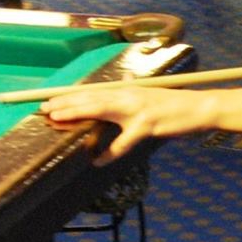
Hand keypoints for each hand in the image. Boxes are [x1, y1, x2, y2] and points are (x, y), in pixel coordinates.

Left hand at [39, 85, 213, 162]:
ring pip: (100, 110)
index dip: (71, 96)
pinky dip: (110, 153)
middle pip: (91, 98)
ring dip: (78, 113)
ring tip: (57, 119)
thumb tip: (124, 80)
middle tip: (44, 109)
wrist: (197, 108)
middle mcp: (128, 96)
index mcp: (127, 90)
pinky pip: (124, 142)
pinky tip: (96, 161)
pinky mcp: (147, 125)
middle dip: (66, 103)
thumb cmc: (173, 105)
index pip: (94, 92)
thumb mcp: (150, 95)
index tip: (50, 101)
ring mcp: (137, 110)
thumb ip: (133, 91)